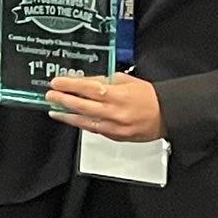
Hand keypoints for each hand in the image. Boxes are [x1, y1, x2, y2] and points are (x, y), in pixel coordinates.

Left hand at [46, 72, 164, 140]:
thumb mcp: (127, 80)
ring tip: (55, 111)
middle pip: (82, 106)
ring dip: (67, 116)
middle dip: (63, 100)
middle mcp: (113, 111)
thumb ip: (106, 81)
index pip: (87, 88)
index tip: (56, 82)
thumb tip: (86, 82)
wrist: (167, 115)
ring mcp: (114, 126)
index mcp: (116, 94)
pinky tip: (73, 120)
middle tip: (50, 96)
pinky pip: (94, 130)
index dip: (70, 85)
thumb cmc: (149, 97)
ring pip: (85, 122)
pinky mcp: (116, 136)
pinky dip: (82, 124)